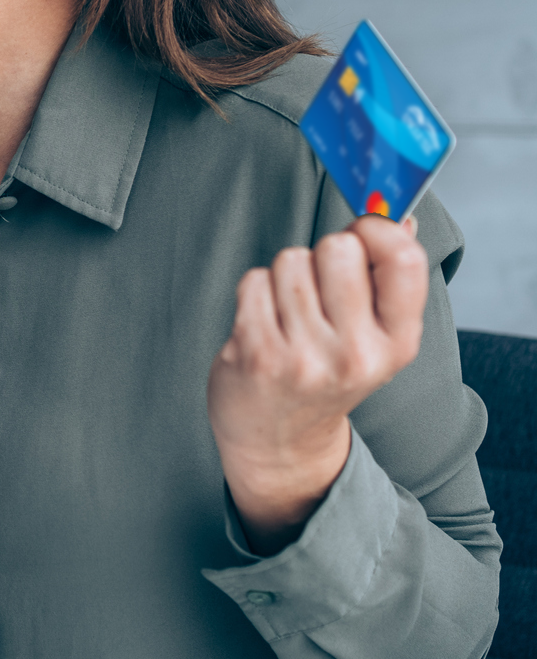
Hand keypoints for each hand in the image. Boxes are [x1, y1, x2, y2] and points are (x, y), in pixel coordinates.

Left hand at [207, 214, 427, 552]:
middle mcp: (356, 354)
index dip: (376, 231)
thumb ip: (388, 278)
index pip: (404, 259)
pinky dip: (254, 293)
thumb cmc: (326, 374)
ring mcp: (304, 357)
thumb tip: (398, 216)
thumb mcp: (374, 337)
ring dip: (284, 276)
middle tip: (317, 290)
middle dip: (322, 255)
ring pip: (291, 260)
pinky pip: (254, 281)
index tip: (360, 236)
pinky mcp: (257, 354)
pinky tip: (262, 325)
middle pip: (339, 247)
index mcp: (397, 344)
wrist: (278, 442)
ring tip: (287, 315)